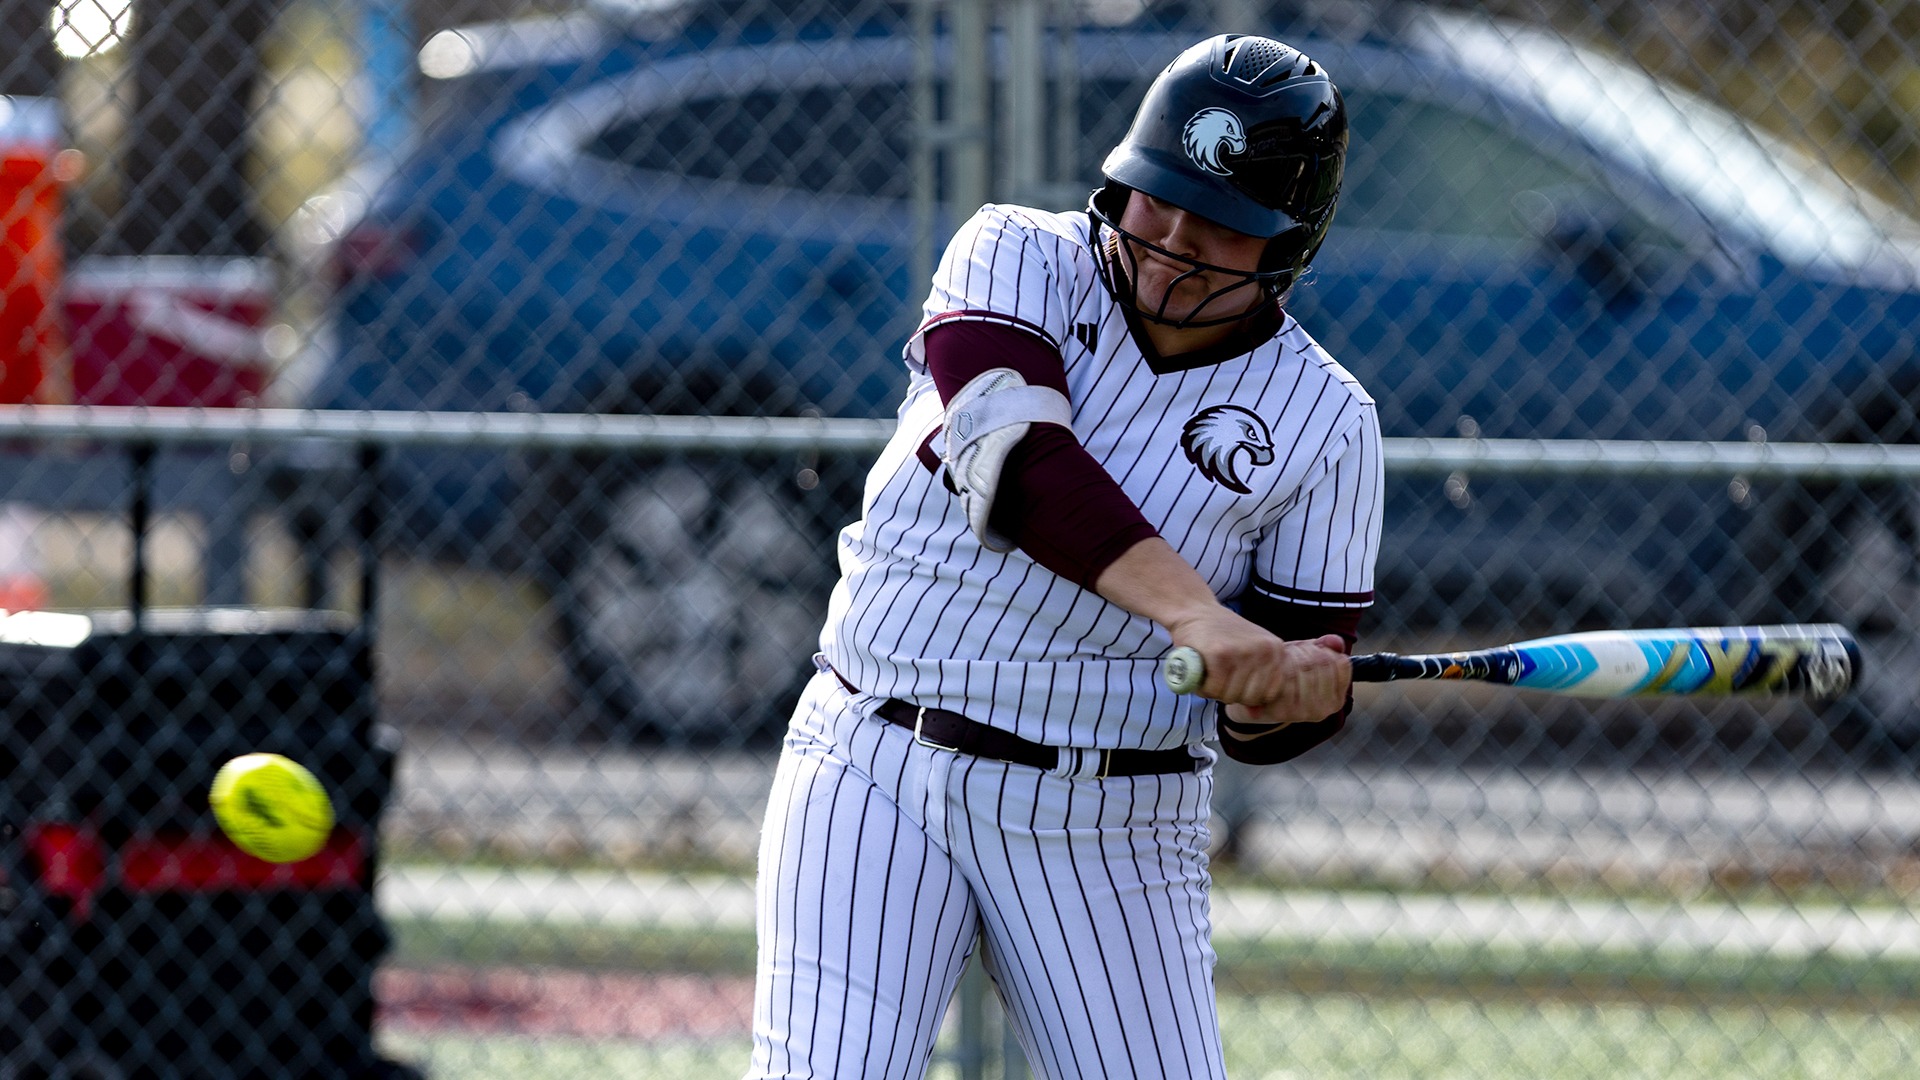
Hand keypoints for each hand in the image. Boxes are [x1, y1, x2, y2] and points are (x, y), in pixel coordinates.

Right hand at [1167, 613, 1350, 723]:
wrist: (1195, 611)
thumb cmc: (1223, 636)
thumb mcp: (1255, 649)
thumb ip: (1265, 675)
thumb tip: (1264, 710)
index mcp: (1277, 652)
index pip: (1270, 695)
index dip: (1247, 692)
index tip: (1235, 675)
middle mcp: (1265, 651)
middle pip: (1251, 698)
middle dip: (1230, 691)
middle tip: (1220, 670)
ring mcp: (1243, 653)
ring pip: (1231, 696)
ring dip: (1216, 688)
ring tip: (1213, 666)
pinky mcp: (1220, 655)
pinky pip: (1214, 689)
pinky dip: (1203, 684)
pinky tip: (1204, 665)